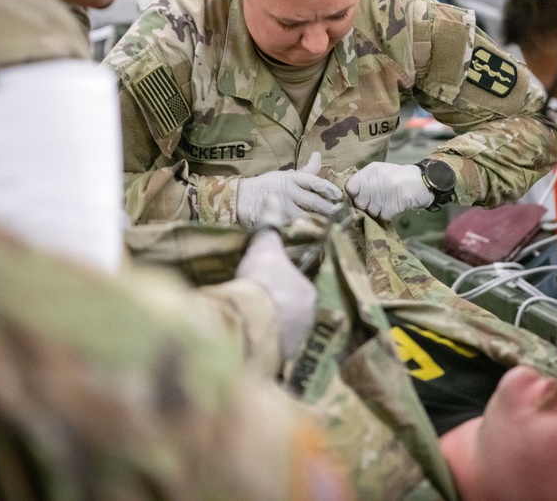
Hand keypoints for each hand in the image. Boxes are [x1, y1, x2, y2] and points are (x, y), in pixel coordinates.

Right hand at [235, 230, 316, 360]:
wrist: (248, 316)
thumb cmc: (260, 279)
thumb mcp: (264, 248)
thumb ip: (270, 224)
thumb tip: (273, 196)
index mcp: (308, 292)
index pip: (297, 288)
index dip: (279, 287)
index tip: (264, 289)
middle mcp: (309, 319)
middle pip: (292, 312)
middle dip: (277, 311)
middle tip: (254, 308)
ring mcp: (295, 342)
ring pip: (283, 333)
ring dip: (270, 331)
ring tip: (248, 327)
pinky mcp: (281, 360)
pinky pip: (272, 352)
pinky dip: (262, 348)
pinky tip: (247, 344)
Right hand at [236, 152, 341, 228]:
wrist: (241, 199)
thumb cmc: (266, 186)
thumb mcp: (285, 176)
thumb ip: (305, 172)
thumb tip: (318, 156)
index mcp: (291, 179)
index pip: (313, 181)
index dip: (328, 188)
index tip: (339, 195)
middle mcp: (288, 192)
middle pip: (313, 201)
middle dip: (329, 208)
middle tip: (342, 213)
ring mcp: (282, 208)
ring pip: (306, 216)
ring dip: (321, 221)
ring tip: (334, 226)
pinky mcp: (277, 221)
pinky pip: (295, 227)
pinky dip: (307, 232)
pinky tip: (318, 236)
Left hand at [345, 162, 433, 220]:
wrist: (423, 181)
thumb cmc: (399, 177)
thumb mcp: (380, 173)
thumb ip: (365, 182)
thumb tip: (350, 198)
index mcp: (370, 171)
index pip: (350, 187)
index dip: (353, 196)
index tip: (359, 198)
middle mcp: (375, 180)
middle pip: (359, 202)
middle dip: (366, 206)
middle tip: (376, 202)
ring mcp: (385, 193)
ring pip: (371, 211)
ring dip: (377, 211)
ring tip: (387, 202)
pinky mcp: (394, 205)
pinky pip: (383, 216)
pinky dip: (387, 214)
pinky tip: (394, 206)